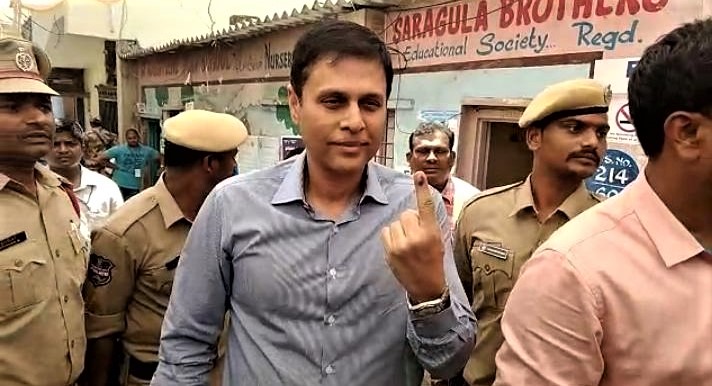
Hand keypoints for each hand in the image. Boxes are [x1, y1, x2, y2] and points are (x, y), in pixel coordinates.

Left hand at [381, 171, 445, 302]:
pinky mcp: (391, 252)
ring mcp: (402, 245)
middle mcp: (417, 237)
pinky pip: (386, 232)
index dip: (422, 189)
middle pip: (406, 214)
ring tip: (408, 244)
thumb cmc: (433, 261)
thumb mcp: (438, 240)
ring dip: (400, 230)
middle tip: (416, 235)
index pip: (426, 206)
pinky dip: (391, 237)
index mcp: (432, 233)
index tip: (419, 175)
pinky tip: (399, 247)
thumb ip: (427, 224)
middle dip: (410, 221)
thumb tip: (414, 211)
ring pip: (395, 223)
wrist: (427, 287)